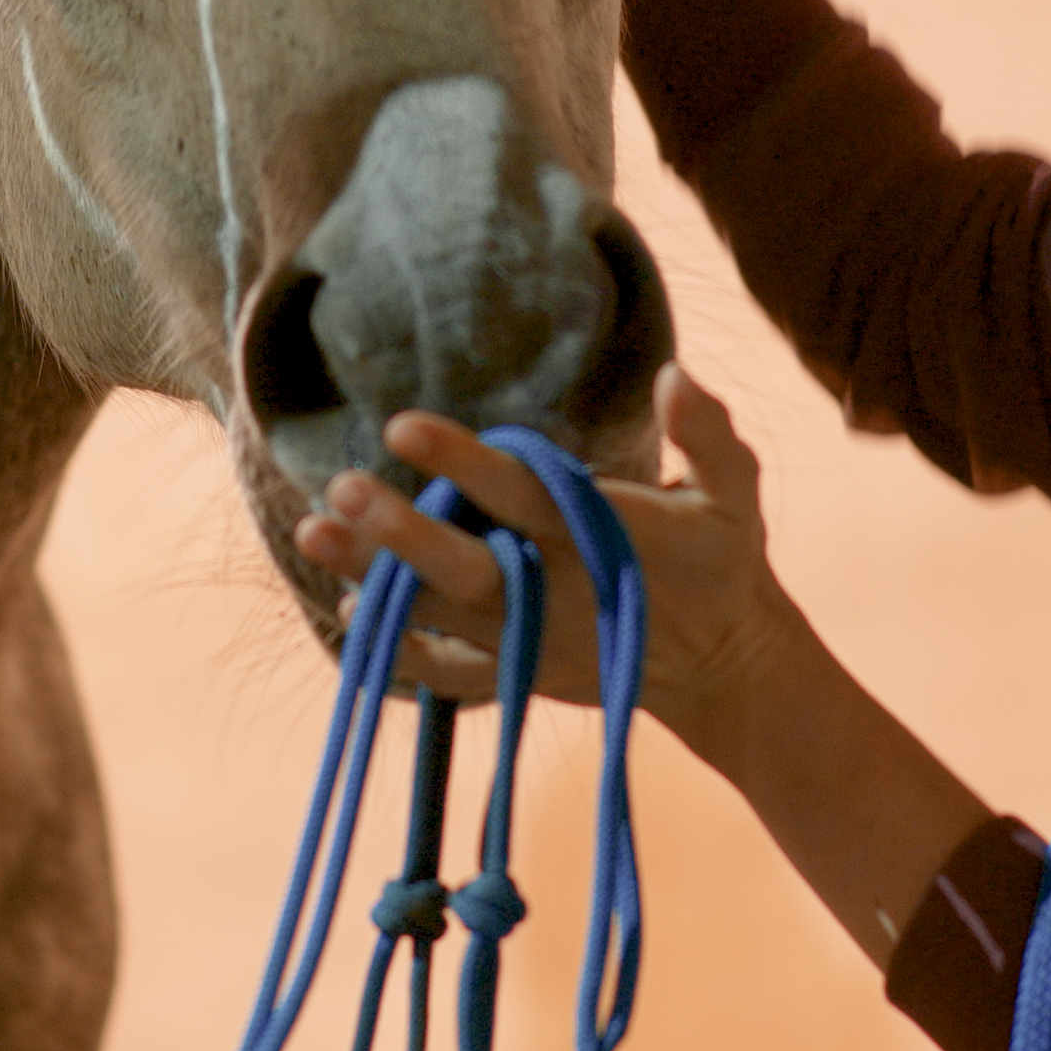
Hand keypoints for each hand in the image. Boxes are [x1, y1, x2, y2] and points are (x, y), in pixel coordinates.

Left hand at [290, 364, 801, 754]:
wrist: (727, 668)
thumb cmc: (723, 562)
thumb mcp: (736, 493)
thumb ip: (709, 434)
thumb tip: (674, 374)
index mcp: (602, 539)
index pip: (521, 495)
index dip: (462, 462)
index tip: (402, 425)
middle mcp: (556, 594)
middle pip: (466, 565)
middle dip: (400, 531)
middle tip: (339, 487)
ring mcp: (531, 643)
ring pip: (440, 613)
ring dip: (374, 576)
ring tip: (314, 531)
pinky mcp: (519, 677)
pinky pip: (446, 673)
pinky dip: (397, 650)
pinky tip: (347, 609)